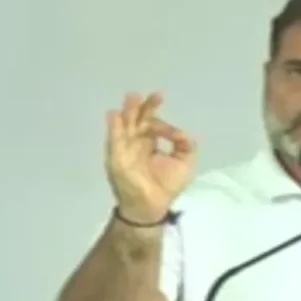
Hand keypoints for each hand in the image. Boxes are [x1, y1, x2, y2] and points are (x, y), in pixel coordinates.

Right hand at [105, 92, 196, 221]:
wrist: (153, 205)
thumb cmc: (167, 186)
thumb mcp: (185, 163)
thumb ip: (186, 146)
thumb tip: (182, 133)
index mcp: (150, 142)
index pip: (154, 125)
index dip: (164, 124)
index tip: (176, 135)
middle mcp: (136, 142)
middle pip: (138, 119)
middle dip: (145, 107)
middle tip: (155, 95)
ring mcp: (125, 149)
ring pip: (126, 125)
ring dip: (129, 111)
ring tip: (133, 96)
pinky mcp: (117, 158)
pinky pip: (114, 140)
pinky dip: (114, 127)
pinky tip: (114, 115)